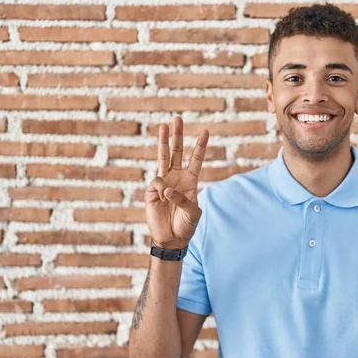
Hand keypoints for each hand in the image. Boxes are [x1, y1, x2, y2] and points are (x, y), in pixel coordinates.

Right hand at [145, 115, 208, 249]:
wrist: (172, 239)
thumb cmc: (186, 226)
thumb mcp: (193, 213)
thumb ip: (183, 199)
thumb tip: (166, 188)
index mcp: (190, 181)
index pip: (196, 159)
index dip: (200, 146)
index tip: (205, 131)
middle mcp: (176, 178)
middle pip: (177, 152)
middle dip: (177, 136)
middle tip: (178, 118)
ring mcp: (163, 183)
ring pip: (163, 158)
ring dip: (163, 142)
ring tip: (163, 126)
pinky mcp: (152, 191)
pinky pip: (157, 183)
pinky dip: (162, 188)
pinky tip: (164, 197)